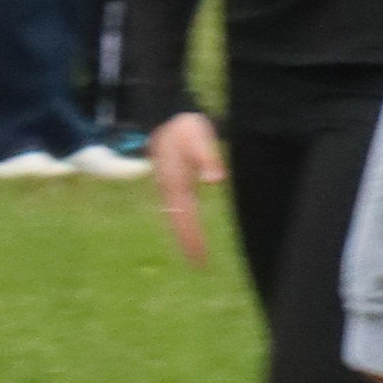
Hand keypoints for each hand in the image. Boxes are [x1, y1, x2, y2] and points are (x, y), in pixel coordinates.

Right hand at [149, 104, 224, 264]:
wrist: (165, 115)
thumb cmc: (184, 127)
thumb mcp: (199, 138)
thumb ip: (208, 158)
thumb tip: (217, 180)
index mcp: (176, 183)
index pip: (187, 218)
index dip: (193, 238)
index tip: (200, 257)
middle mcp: (169, 189)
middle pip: (178, 222)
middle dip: (188, 244)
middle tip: (199, 266)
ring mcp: (167, 186)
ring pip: (174, 217)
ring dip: (183, 236)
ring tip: (192, 255)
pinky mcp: (169, 182)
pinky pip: (173, 208)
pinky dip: (179, 222)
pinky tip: (184, 228)